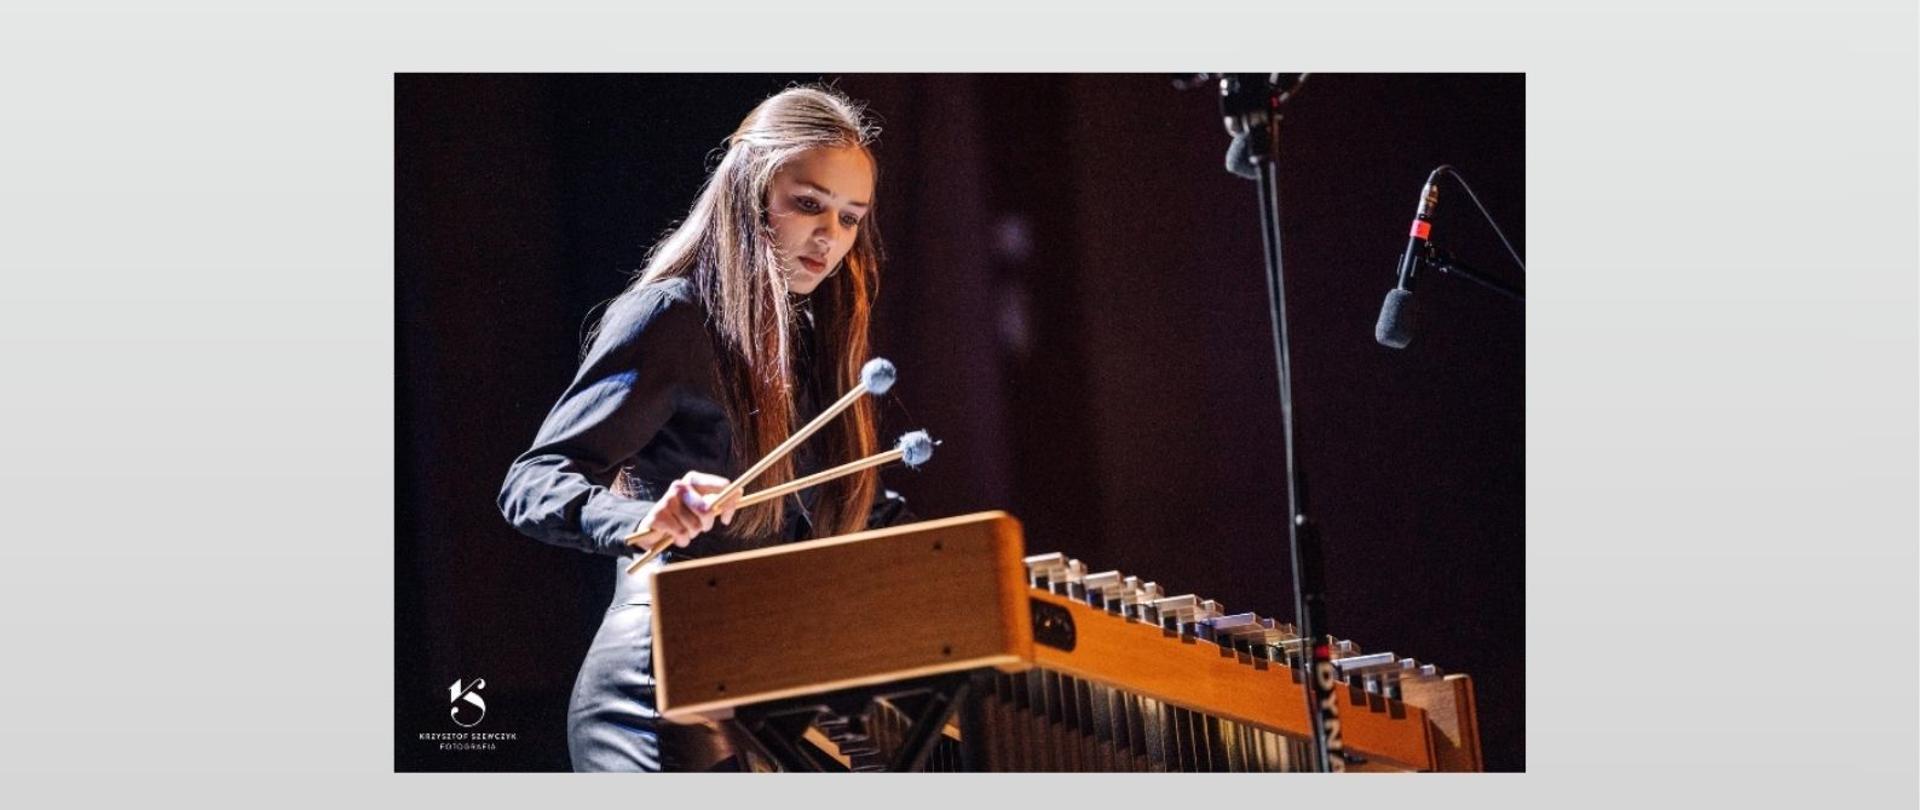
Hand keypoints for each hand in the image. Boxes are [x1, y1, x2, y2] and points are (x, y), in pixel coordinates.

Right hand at [627, 471, 741, 550]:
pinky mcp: (659, 515)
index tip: (725, 519)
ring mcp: (668, 499)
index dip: (729, 504)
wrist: (655, 524)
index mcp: (694, 479)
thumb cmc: (684, 514)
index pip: (723, 486)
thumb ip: (719, 500)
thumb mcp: (702, 505)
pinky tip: (675, 536)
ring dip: (692, 534)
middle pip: (707, 510)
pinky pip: (681, 534)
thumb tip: (739, 493)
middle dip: (706, 524)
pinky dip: (682, 540)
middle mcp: (680, 486)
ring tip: (684, 529)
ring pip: (694, 526)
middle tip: (700, 527)